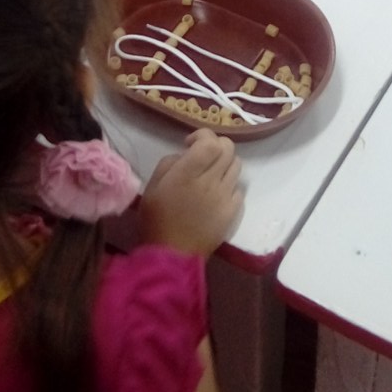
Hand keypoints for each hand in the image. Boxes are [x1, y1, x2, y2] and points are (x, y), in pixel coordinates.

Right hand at [137, 130, 242, 255]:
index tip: (190, 144)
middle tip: (204, 155)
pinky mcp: (233, 212)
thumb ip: (170, 163)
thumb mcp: (152, 186)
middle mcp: (210, 181)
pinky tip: (217, 194)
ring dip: (225, 163)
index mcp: (187, 173)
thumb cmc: (157, 220)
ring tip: (212, 174)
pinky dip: (230, 185)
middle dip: (216, 145)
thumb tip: (186, 154)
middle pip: (228, 148)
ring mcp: (225, 197)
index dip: (202, 135)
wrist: (171, 256)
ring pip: (237, 165)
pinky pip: (239, 189)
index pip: (210, 141)